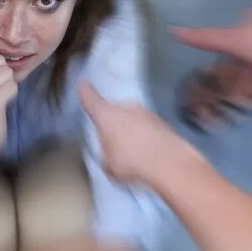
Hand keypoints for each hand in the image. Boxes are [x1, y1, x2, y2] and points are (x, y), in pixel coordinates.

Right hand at [78, 81, 196, 185]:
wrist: (168, 162)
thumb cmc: (129, 162)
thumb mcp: (108, 165)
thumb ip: (106, 155)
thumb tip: (112, 153)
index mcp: (106, 115)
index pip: (91, 99)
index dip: (85, 92)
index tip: (82, 85)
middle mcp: (126, 107)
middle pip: (116, 111)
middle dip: (116, 123)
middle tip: (116, 142)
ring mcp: (148, 113)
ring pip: (135, 120)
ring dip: (134, 131)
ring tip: (136, 153)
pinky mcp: (165, 123)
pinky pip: (151, 129)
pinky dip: (149, 138)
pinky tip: (151, 155)